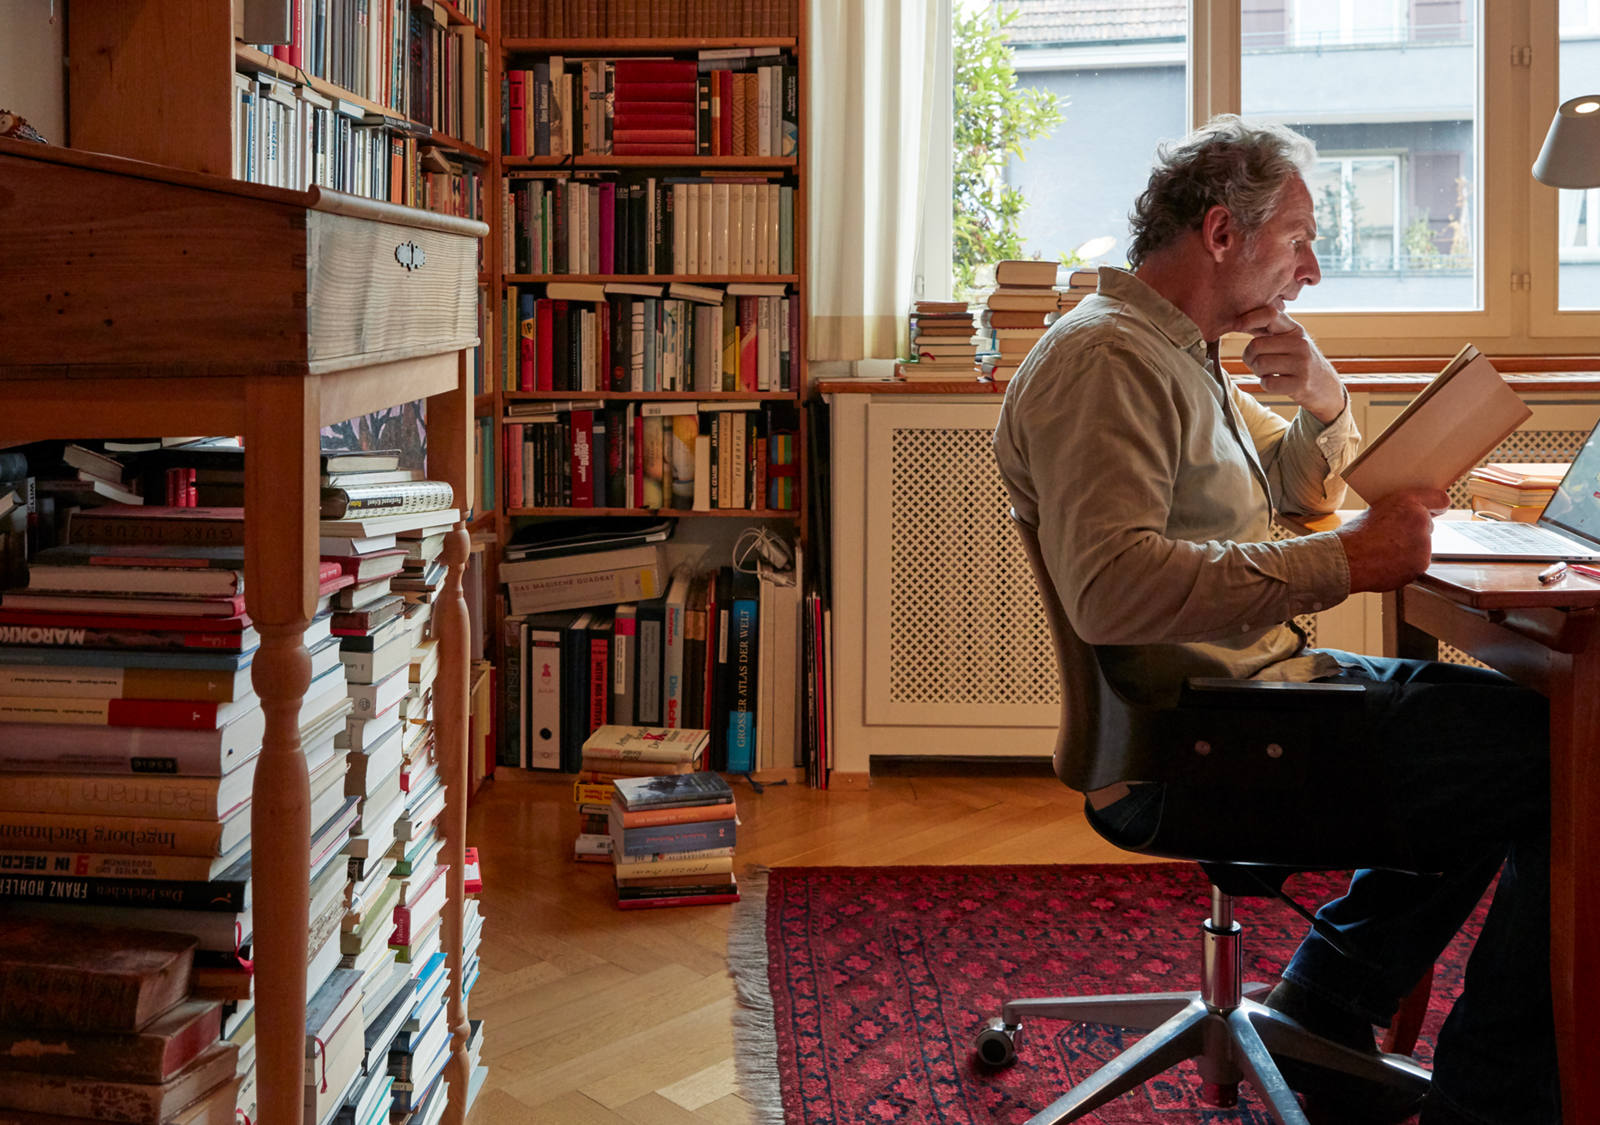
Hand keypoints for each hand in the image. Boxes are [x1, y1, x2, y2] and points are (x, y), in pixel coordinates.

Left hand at [1229, 302, 1344, 423]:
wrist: (1325, 387)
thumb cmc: (1298, 361)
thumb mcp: (1289, 340)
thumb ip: (1268, 329)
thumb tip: (1237, 320)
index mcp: (1294, 329)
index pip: (1270, 314)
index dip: (1249, 318)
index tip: (1237, 326)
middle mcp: (1300, 343)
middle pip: (1256, 346)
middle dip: (1250, 357)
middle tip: (1258, 362)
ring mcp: (1302, 364)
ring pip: (1260, 365)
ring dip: (1258, 372)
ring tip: (1270, 372)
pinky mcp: (1300, 384)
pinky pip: (1267, 384)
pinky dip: (1266, 385)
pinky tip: (1276, 382)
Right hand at [1334, 488, 1448, 592]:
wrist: (1345, 560)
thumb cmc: (1353, 536)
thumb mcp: (1376, 511)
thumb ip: (1399, 512)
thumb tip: (1408, 518)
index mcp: (1408, 502)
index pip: (1440, 499)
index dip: (1436, 506)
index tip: (1434, 511)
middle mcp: (1421, 521)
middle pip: (1428, 526)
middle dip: (1414, 532)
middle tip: (1392, 537)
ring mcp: (1424, 545)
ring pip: (1422, 547)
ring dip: (1409, 550)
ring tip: (1384, 553)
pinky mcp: (1421, 565)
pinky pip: (1417, 563)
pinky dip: (1406, 566)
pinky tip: (1387, 564)